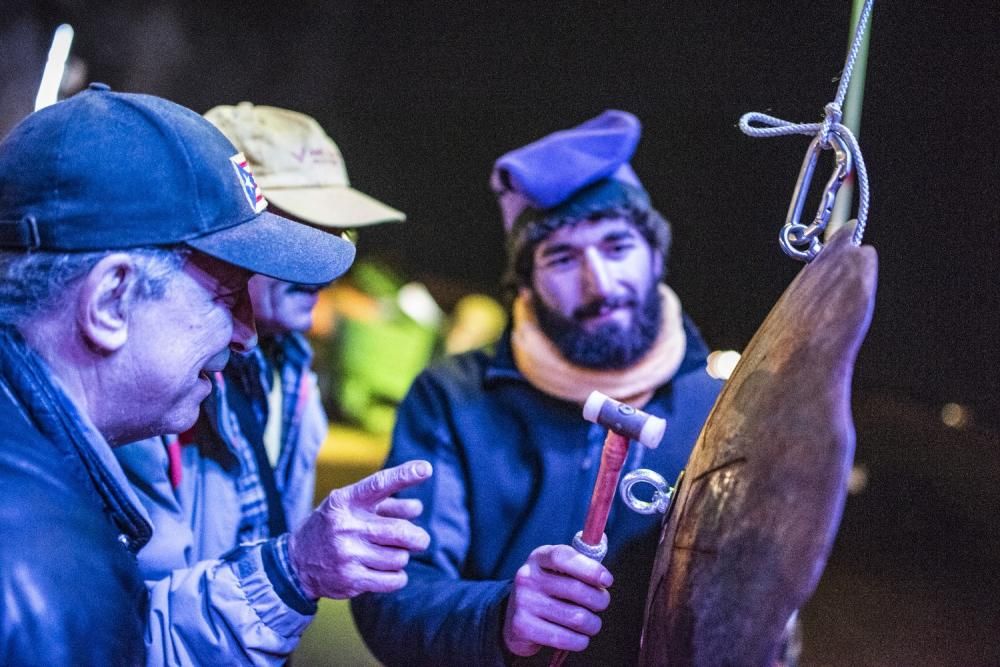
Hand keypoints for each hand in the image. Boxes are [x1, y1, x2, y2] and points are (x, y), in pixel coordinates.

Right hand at [287, 460, 431, 598]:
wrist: (297, 562)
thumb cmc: (335, 527)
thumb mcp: (352, 508)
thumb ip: (386, 505)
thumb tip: (417, 508)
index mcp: (345, 501)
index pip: (379, 484)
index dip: (404, 475)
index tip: (425, 468)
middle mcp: (346, 526)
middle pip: (400, 531)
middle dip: (418, 537)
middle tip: (420, 540)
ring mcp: (347, 554)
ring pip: (400, 557)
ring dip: (402, 557)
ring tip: (390, 555)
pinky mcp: (351, 580)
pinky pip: (393, 580)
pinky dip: (398, 576)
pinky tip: (387, 571)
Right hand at [502, 544, 612, 656]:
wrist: (513, 617)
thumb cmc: (548, 590)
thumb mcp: (557, 569)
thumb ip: (580, 563)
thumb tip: (604, 560)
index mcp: (539, 557)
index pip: (564, 557)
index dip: (590, 568)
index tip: (607, 580)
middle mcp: (528, 577)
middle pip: (577, 590)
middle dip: (599, 600)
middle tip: (601, 603)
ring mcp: (523, 602)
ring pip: (577, 618)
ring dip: (592, 624)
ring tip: (591, 623)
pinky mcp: (522, 627)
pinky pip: (565, 639)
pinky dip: (580, 641)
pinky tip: (579, 638)